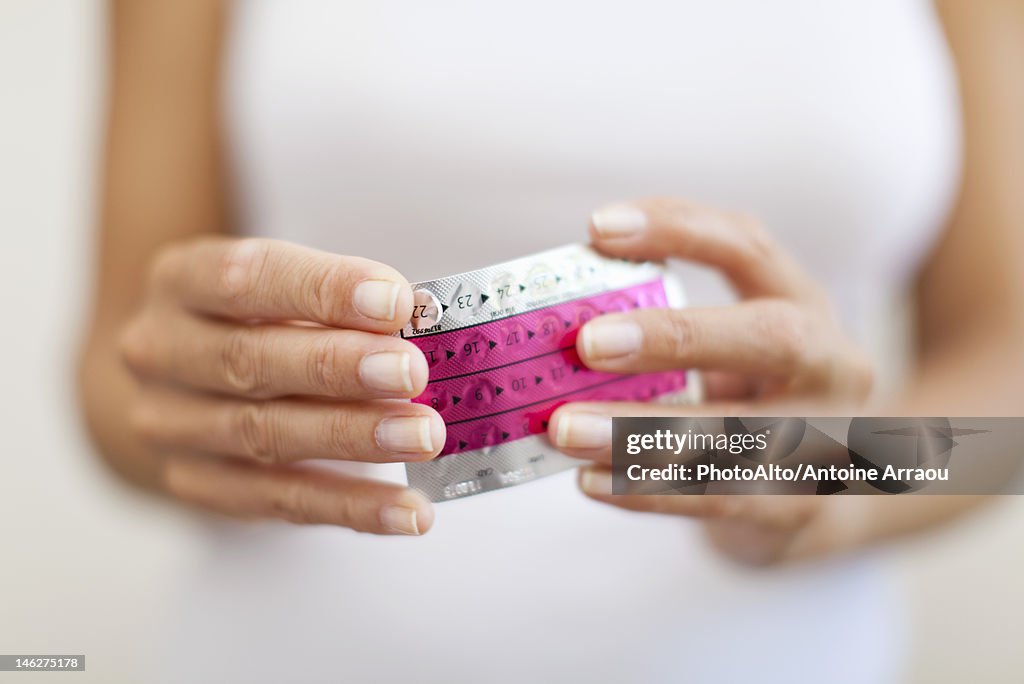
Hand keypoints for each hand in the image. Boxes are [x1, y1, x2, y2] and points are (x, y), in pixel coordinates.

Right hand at [118, 237, 442, 534]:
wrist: (176, 384)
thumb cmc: (250, 320)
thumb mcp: (277, 288)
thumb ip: (336, 303)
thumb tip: (421, 323)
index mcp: (181, 280)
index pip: (246, 278)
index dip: (324, 289)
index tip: (396, 302)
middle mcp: (163, 352)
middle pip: (250, 361)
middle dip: (340, 368)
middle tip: (413, 374)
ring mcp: (174, 427)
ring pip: (265, 435)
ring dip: (354, 437)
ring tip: (423, 436)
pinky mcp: (201, 487)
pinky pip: (283, 502)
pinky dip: (353, 508)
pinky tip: (409, 511)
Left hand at [548, 198, 873, 564]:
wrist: (824, 501)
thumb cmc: (749, 405)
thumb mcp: (728, 354)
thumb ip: (667, 333)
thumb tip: (557, 332)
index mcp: (804, 305)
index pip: (748, 247)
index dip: (679, 229)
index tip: (599, 228)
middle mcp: (831, 365)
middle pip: (771, 337)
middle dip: (675, 337)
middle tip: (587, 344)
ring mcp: (828, 440)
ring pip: (737, 433)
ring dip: (639, 431)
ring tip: (565, 429)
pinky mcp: (798, 507)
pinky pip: (718, 498)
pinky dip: (648, 491)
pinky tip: (591, 481)